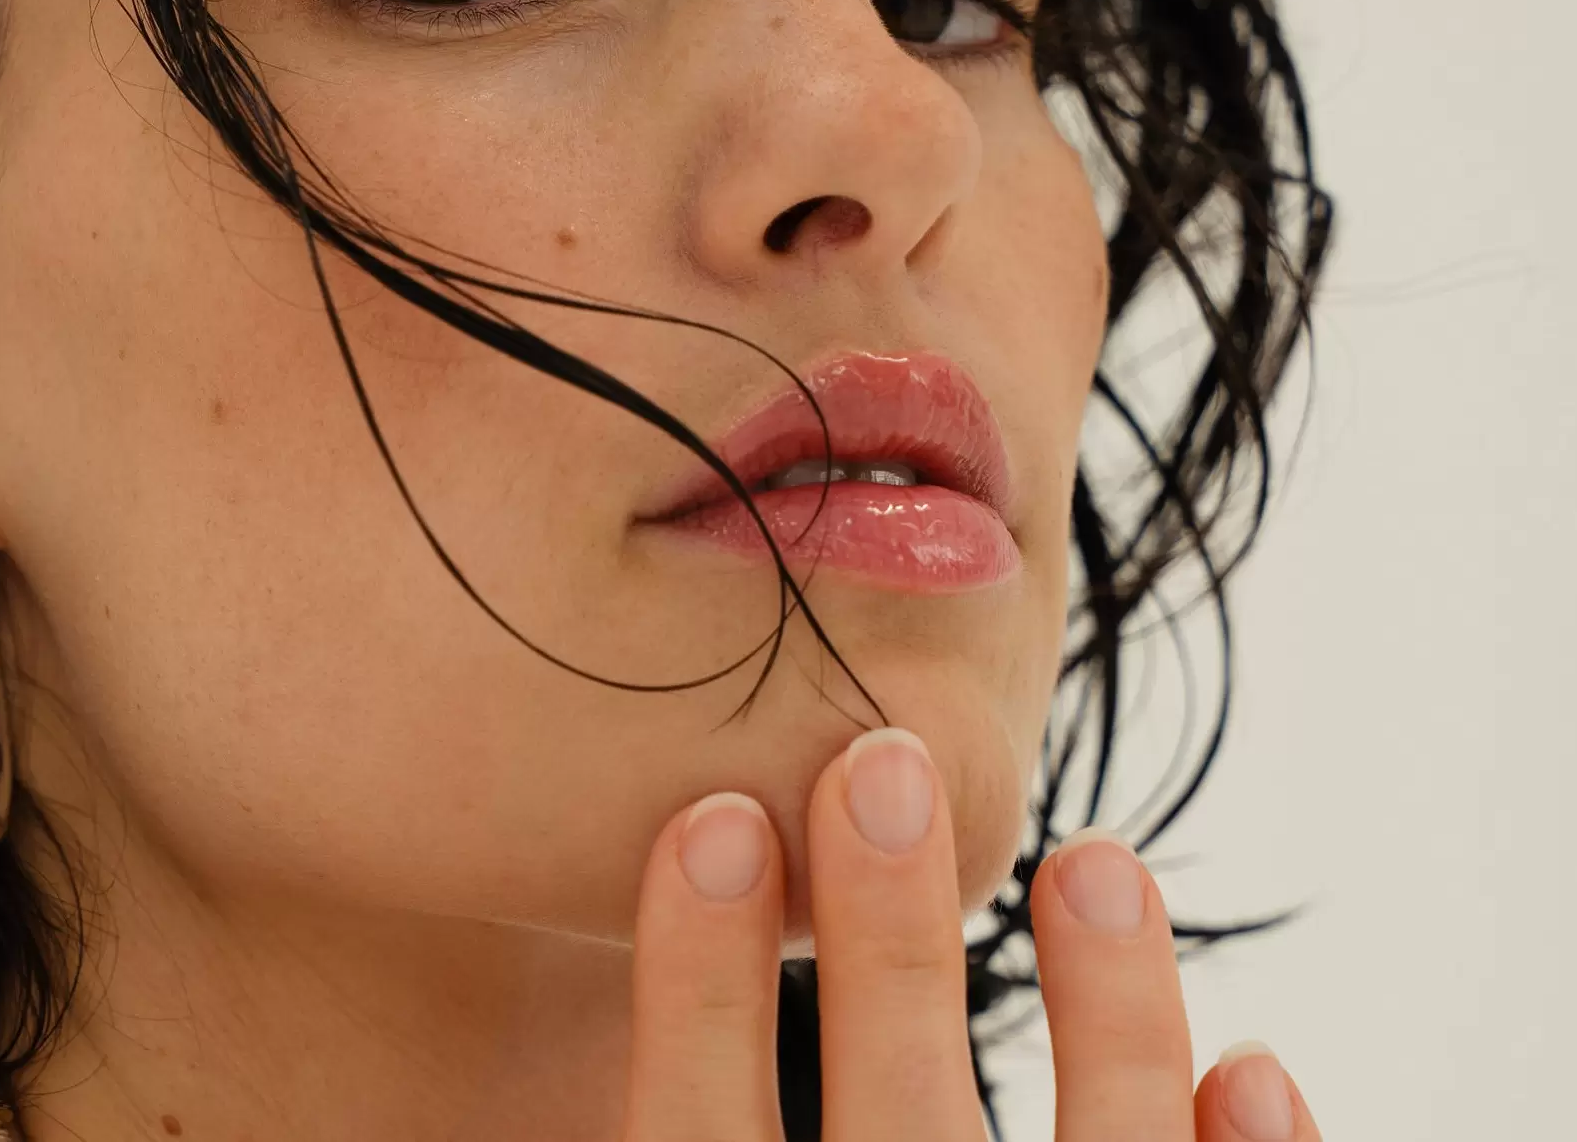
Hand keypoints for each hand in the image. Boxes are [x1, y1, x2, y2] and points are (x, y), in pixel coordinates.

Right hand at [620, 727, 1320, 1140]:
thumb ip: (680, 1123)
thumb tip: (623, 963)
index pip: (696, 1131)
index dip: (700, 982)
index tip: (714, 821)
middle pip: (897, 1120)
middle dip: (888, 936)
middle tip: (882, 766)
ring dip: (1108, 1014)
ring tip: (1098, 862)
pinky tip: (1248, 1065)